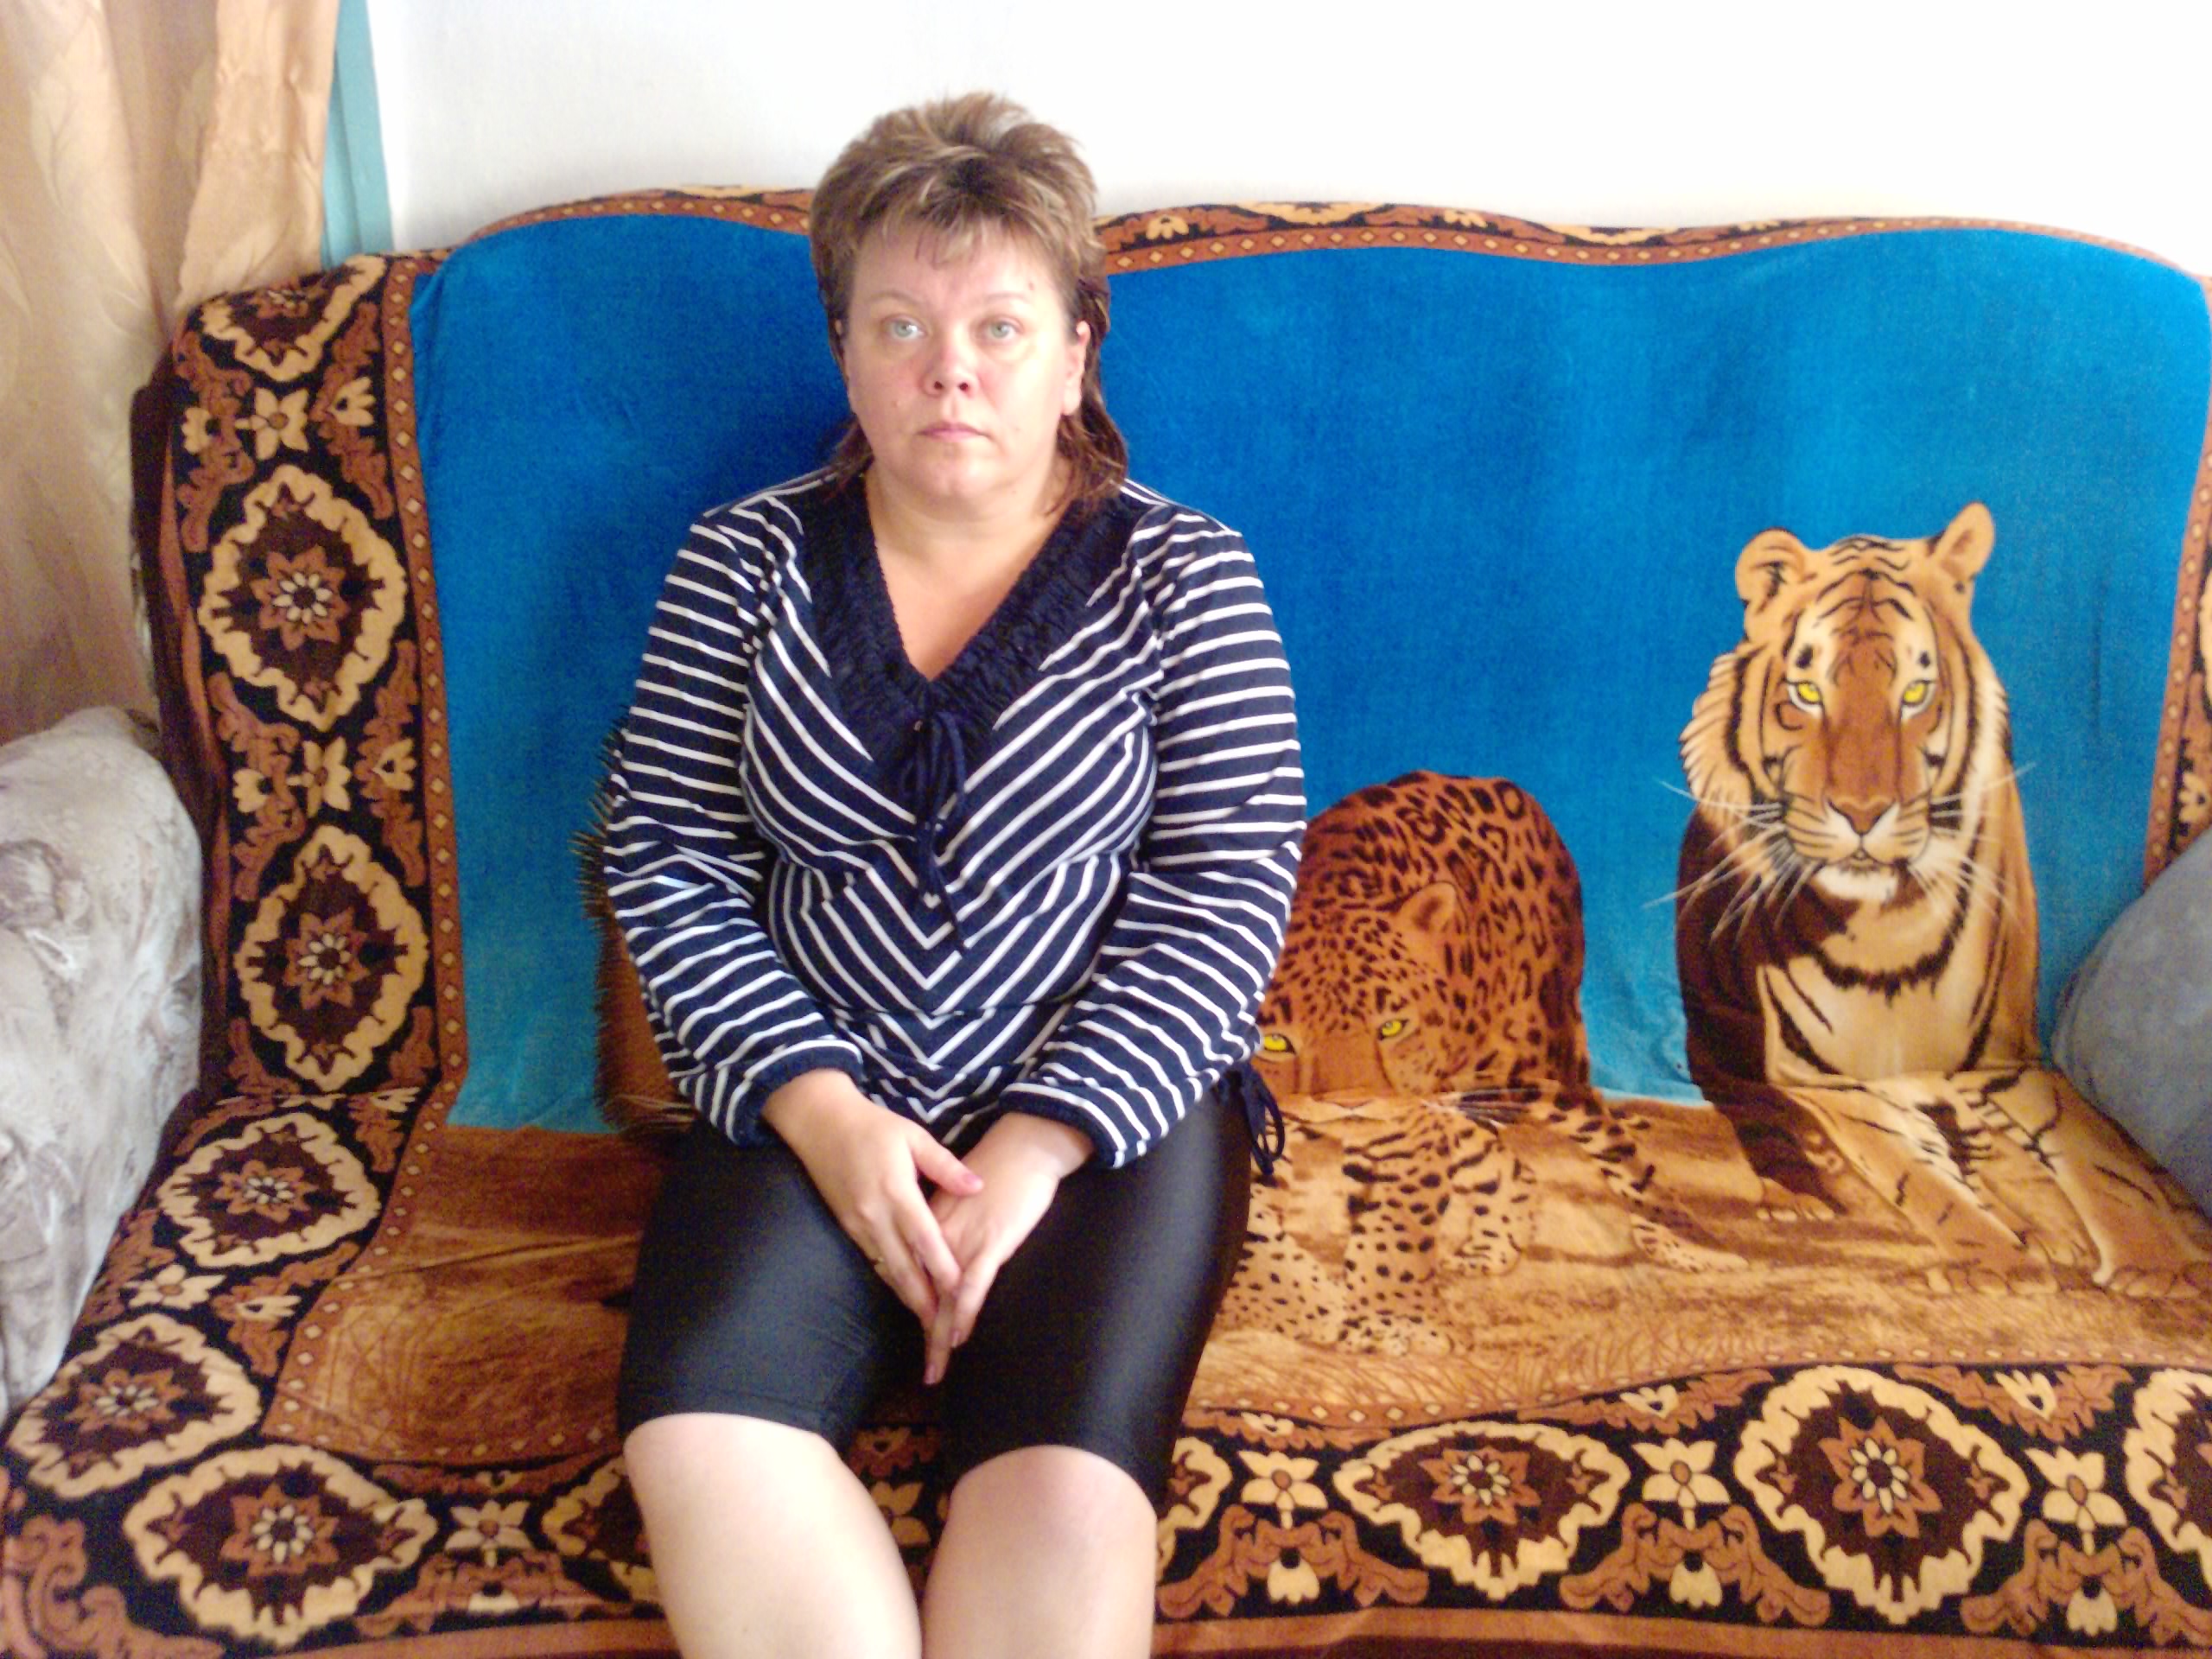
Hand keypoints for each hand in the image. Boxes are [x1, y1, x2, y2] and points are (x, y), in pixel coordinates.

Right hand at [761, 1070, 981, 1325]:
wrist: (820, 1122)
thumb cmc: (873, 1126)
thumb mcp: (914, 1136)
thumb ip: (945, 1166)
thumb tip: (977, 1186)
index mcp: (896, 1192)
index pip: (925, 1239)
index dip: (942, 1267)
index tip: (961, 1289)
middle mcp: (875, 1215)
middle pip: (903, 1266)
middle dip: (923, 1299)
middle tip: (943, 1325)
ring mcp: (858, 1224)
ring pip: (885, 1268)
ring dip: (906, 1294)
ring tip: (926, 1319)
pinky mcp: (846, 1226)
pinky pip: (871, 1258)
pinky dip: (888, 1277)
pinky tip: (902, 1289)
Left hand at [923, 1114, 1091, 1385]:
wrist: (1025, 1146)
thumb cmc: (999, 1170)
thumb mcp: (963, 1197)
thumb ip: (951, 1224)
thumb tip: (946, 1255)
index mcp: (931, 1226)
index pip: (915, 1277)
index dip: (916, 1312)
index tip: (918, 1341)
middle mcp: (941, 1239)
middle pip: (926, 1297)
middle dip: (926, 1339)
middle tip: (926, 1376)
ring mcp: (964, 1243)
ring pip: (944, 1301)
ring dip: (940, 1340)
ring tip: (936, 1372)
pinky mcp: (991, 1244)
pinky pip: (972, 1288)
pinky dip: (963, 1315)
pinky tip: (958, 1339)